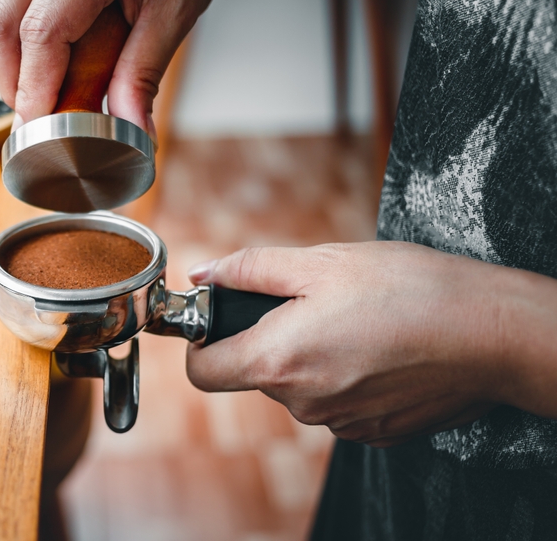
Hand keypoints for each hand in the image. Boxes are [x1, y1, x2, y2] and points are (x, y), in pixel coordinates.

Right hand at [0, 0, 226, 134]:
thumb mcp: (176, 6)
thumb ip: (144, 69)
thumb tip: (130, 128)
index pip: (43, 28)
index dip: (35, 85)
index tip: (41, 124)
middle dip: (10, 76)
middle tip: (37, 111)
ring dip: (3, 56)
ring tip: (38, 84)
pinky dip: (9, 32)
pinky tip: (38, 53)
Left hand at [185, 241, 556, 447]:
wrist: (492, 332)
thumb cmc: (408, 288)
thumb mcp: (320, 262)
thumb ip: (249, 269)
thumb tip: (203, 274)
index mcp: (278, 360)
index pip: (202, 373)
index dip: (201, 343)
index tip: (219, 320)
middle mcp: (303, 403)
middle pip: (257, 371)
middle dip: (272, 336)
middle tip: (315, 302)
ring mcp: (340, 423)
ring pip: (300, 386)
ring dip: (313, 355)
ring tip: (359, 321)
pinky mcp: (374, 431)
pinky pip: (338, 402)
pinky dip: (347, 376)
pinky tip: (382, 349)